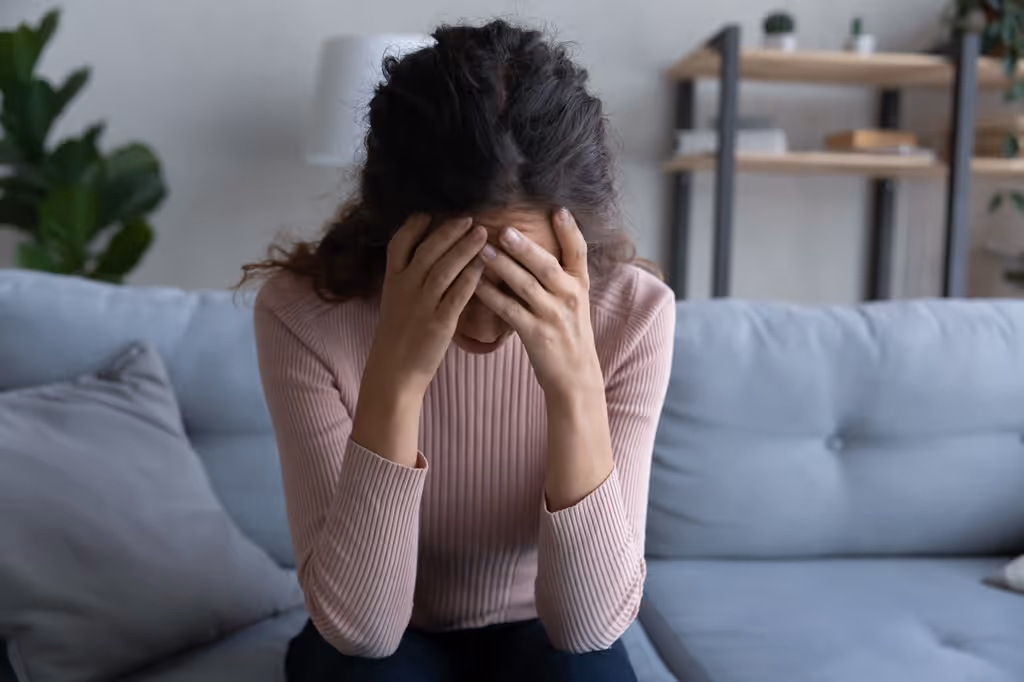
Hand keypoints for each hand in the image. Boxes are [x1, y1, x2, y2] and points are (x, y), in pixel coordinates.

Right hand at [353, 215, 486, 467]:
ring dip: (464, 248)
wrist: (393, 371)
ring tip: (482, 231)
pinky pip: (456, 295)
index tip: (434, 209)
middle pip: (427, 250)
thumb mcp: (395, 300)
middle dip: (449, 230)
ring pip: (443, 268)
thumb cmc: (399, 335)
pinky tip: (485, 265)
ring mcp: (421, 305)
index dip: (417, 223)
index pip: (400, 242)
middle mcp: (404, 288)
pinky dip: (471, 278)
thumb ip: (408, 276)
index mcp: (392, 280)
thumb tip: (428, 253)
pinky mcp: (438, 323)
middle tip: (470, 214)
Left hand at [475, 209, 602, 402]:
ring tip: (482, 250)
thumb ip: (558, 276)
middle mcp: (570, 297)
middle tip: (504, 228)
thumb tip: (532, 245)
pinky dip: (493, 297)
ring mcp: (554, 316)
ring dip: (502, 267)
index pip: (579, 252)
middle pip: (546, 266)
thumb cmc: (568, 333)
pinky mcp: (537, 335)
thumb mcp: (573, 301)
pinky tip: (476, 285)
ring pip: (526, 286)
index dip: (570, 230)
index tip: (558, 209)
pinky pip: (511, 311)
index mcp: (580, 284)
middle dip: (525, 247)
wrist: (576, 376)